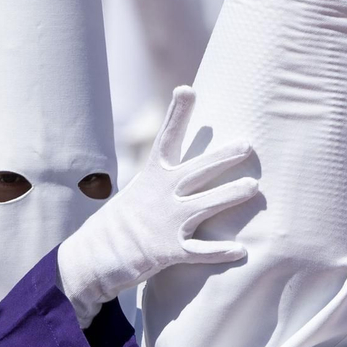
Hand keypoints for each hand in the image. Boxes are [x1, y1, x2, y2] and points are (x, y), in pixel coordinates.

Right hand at [57, 86, 257, 325]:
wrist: (94, 257)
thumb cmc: (123, 222)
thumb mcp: (140, 192)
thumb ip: (166, 179)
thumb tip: (189, 167)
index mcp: (152, 177)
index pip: (166, 139)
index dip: (177, 115)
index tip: (186, 89)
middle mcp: (160, 195)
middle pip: (196, 172)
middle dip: (222, 158)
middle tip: (247, 145)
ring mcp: (164, 223)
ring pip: (203, 207)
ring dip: (228, 196)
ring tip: (253, 188)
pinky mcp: (167, 251)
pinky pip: (198, 251)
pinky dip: (220, 252)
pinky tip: (242, 251)